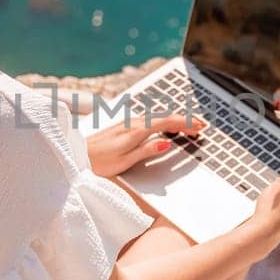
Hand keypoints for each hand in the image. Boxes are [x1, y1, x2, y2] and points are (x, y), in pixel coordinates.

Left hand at [84, 103, 208, 177]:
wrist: (78, 156)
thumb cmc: (99, 162)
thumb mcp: (126, 161)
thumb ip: (147, 150)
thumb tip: (167, 142)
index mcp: (136, 131)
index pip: (167, 122)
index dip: (185, 124)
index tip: (200, 127)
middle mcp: (133, 123)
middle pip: (164, 117)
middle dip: (184, 120)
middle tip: (201, 126)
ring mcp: (128, 122)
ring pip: (157, 117)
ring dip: (175, 120)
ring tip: (188, 126)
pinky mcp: (124, 126)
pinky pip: (150, 119)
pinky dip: (163, 121)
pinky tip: (165, 126)